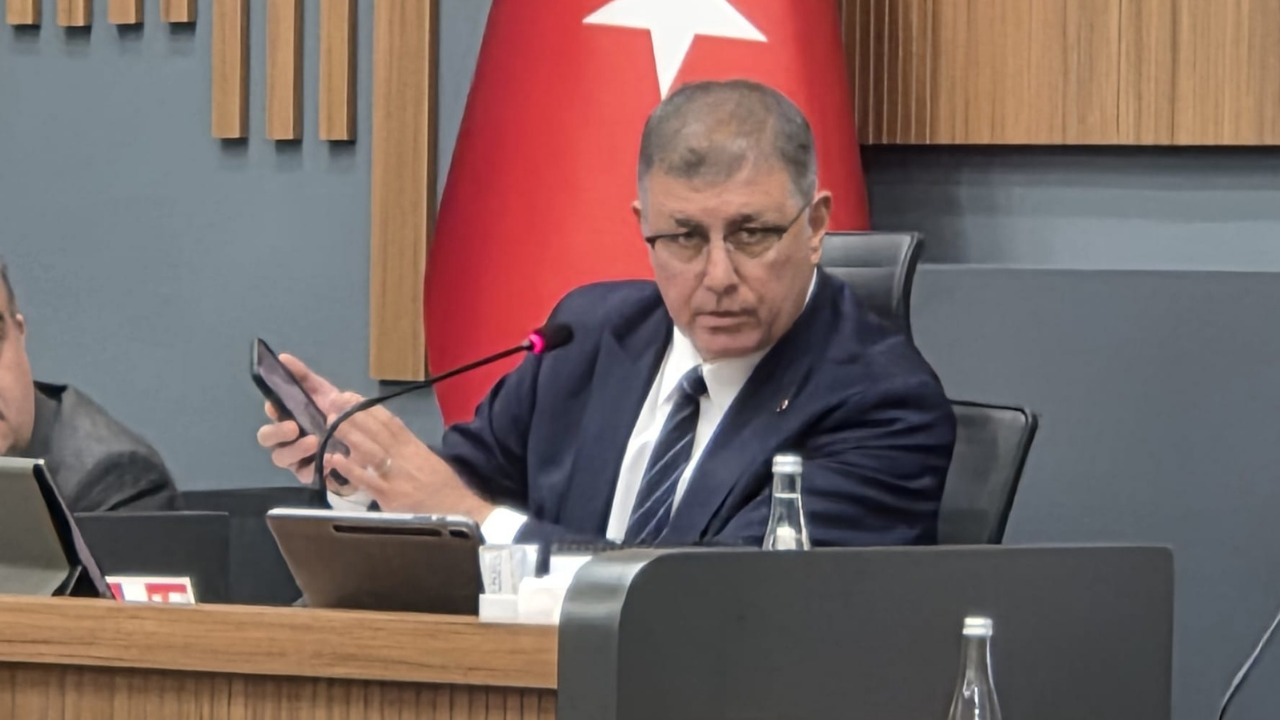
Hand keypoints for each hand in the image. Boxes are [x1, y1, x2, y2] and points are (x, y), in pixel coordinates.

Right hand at [255, 354, 352, 490]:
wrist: (367, 440)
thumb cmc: (338, 414)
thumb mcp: (324, 393)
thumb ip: (304, 376)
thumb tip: (283, 357)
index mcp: (288, 417)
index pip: (271, 412)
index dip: (270, 409)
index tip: (276, 406)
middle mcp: (287, 438)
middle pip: (266, 438)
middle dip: (275, 432)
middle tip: (293, 427)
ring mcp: (297, 458)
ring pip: (281, 458)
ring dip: (294, 450)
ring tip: (313, 442)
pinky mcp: (311, 475)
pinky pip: (304, 475)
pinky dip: (313, 468)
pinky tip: (327, 460)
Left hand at [321, 401, 494, 521]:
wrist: (458, 509)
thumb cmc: (442, 485)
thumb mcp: (427, 459)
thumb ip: (407, 449)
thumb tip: (385, 438)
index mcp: (413, 446)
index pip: (389, 422)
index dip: (368, 408)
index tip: (350, 396)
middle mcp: (403, 456)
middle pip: (376, 431)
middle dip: (354, 415)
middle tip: (334, 401)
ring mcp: (395, 475)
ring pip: (370, 450)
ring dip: (349, 434)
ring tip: (331, 421)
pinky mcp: (389, 495)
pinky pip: (367, 480)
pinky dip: (351, 469)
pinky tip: (335, 459)